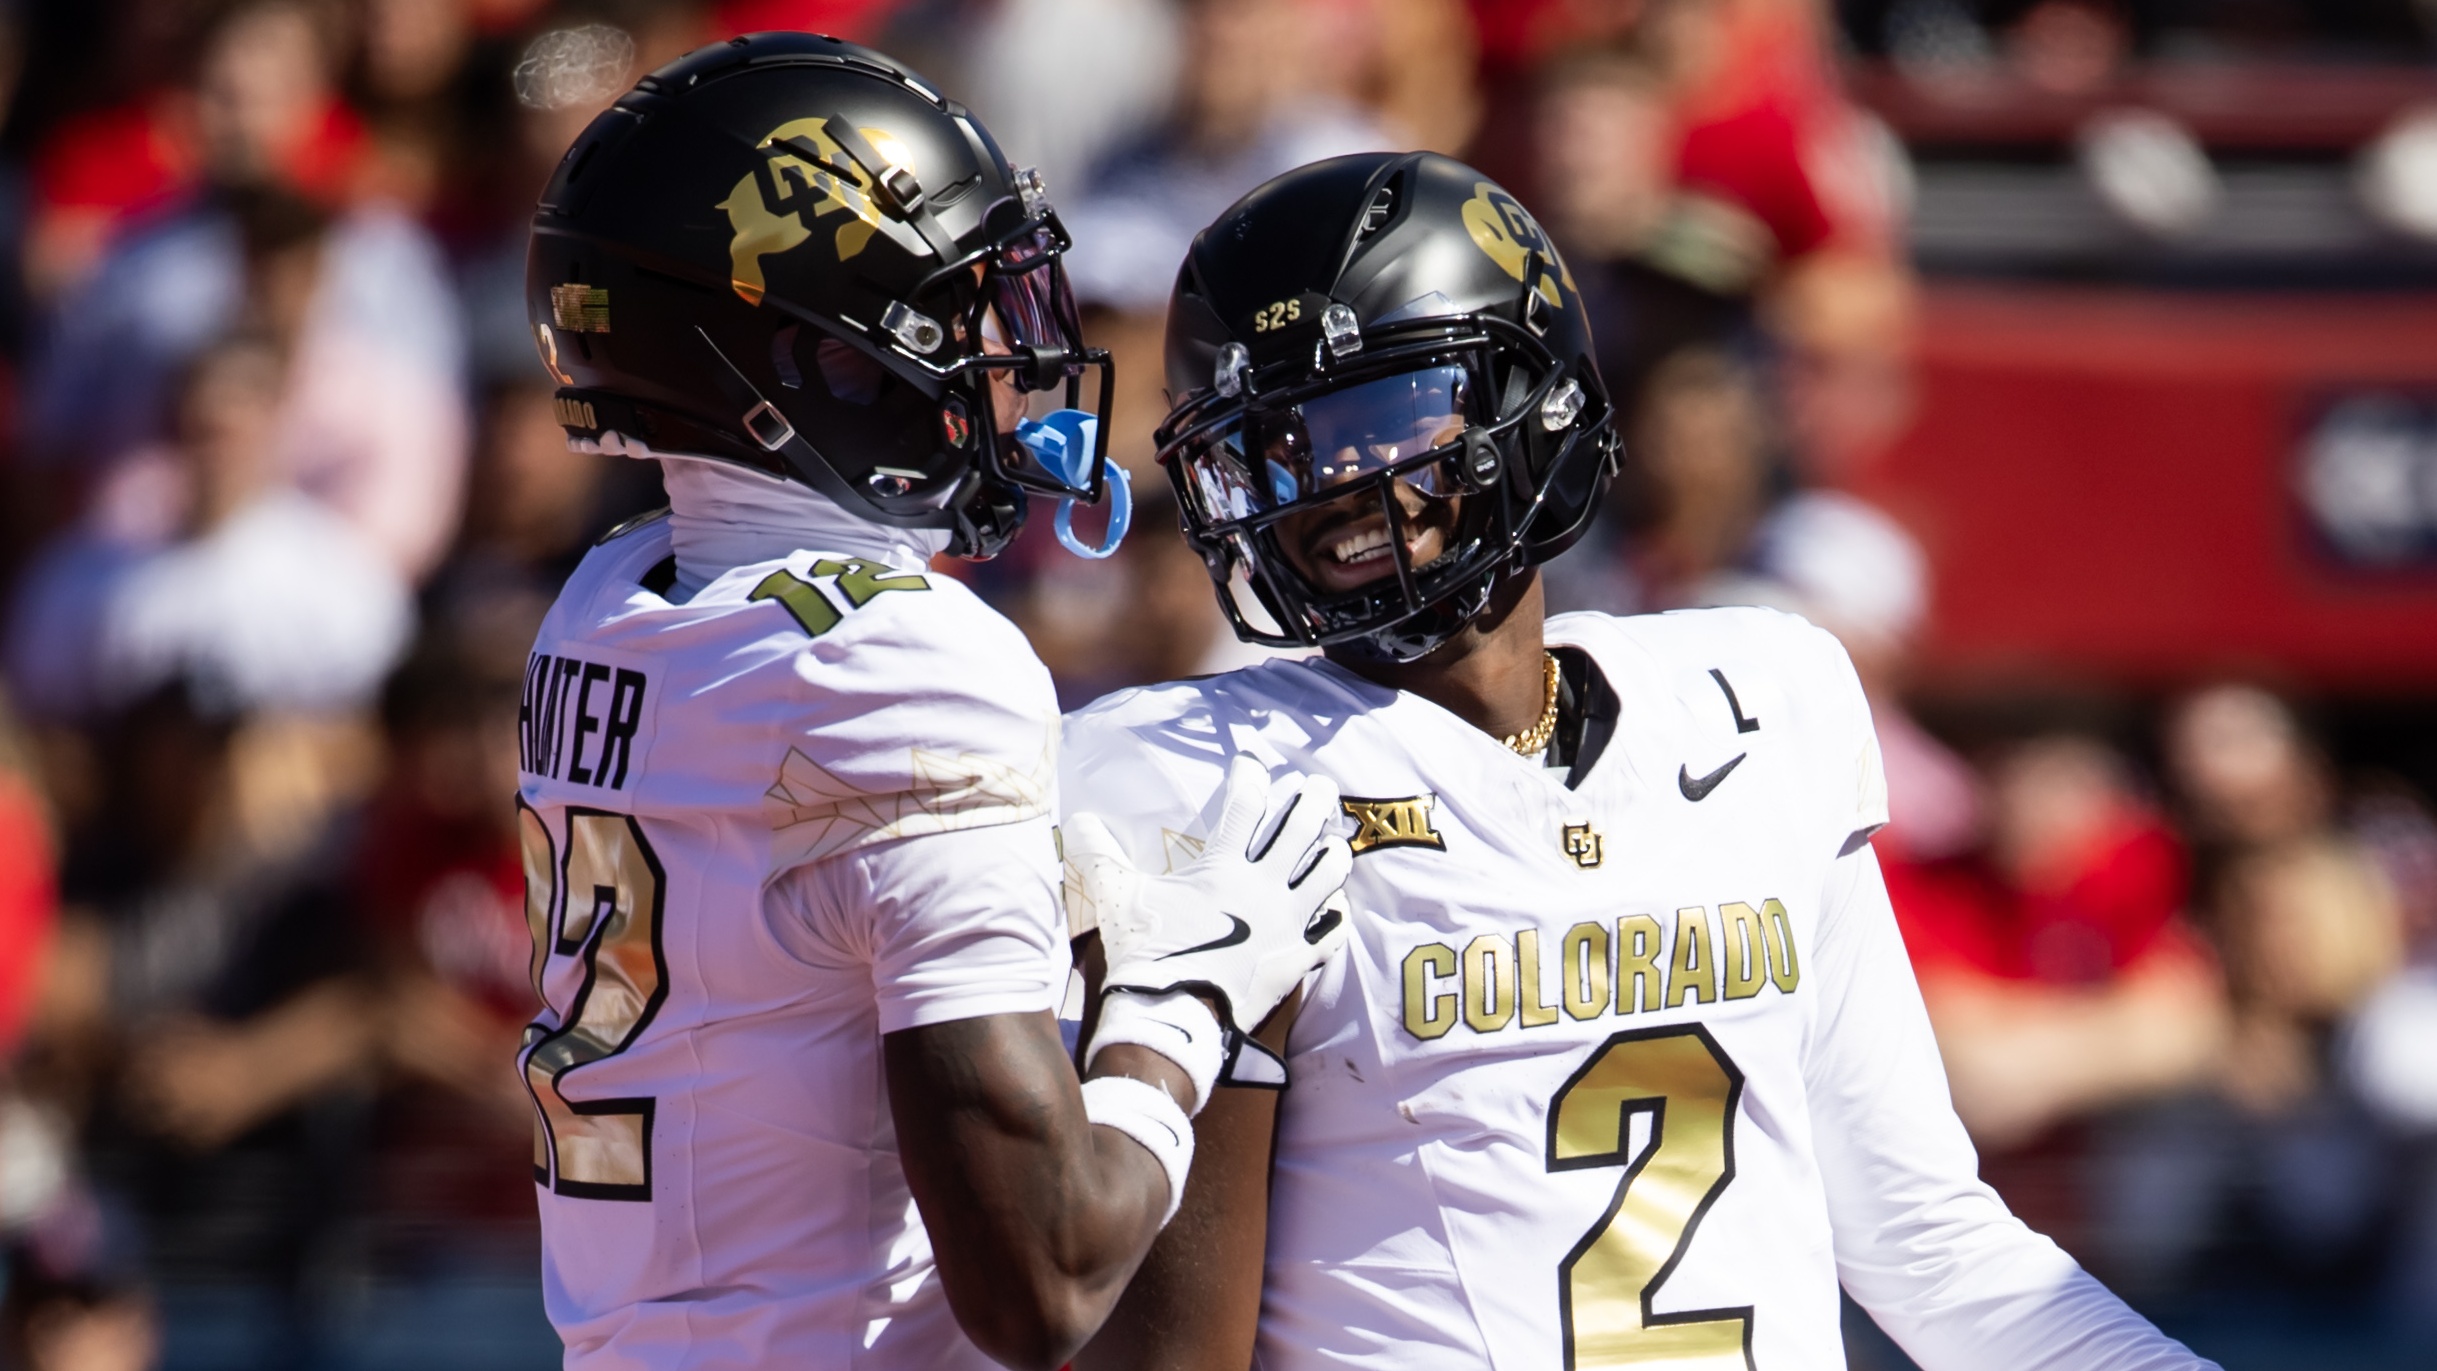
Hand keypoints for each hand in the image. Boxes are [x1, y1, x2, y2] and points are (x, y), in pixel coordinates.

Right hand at [1065, 755, 1352, 1031]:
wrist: (1170, 1019)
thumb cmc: (1144, 955)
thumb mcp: (1115, 897)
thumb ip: (1098, 854)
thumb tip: (1076, 819)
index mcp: (1224, 867)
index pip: (1246, 804)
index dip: (1251, 776)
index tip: (1251, 762)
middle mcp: (1264, 888)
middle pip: (1302, 829)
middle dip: (1313, 800)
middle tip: (1319, 785)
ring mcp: (1287, 924)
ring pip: (1329, 875)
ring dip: (1333, 853)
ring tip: (1334, 842)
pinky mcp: (1295, 960)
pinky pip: (1331, 932)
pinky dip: (1336, 916)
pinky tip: (1336, 908)